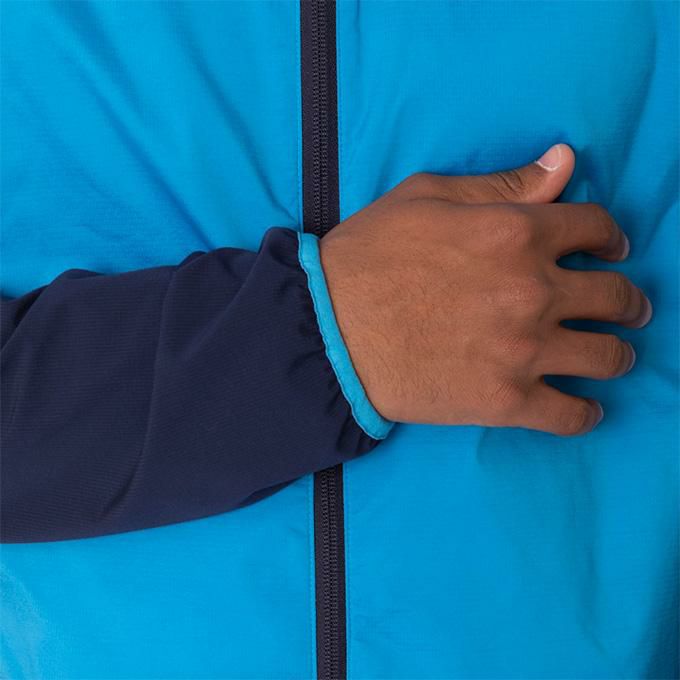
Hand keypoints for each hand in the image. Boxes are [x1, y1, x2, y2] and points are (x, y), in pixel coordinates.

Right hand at [319, 144, 651, 435]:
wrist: (327, 330)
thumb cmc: (368, 257)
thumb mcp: (427, 197)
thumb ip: (502, 184)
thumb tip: (565, 161)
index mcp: (517, 232)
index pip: (596, 228)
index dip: (611, 238)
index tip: (612, 250)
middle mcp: (533, 290)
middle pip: (616, 295)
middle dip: (629, 300)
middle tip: (627, 308)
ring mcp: (523, 350)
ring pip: (608, 356)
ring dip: (619, 354)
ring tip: (614, 356)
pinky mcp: (504, 401)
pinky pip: (571, 415)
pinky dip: (585, 414)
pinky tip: (583, 408)